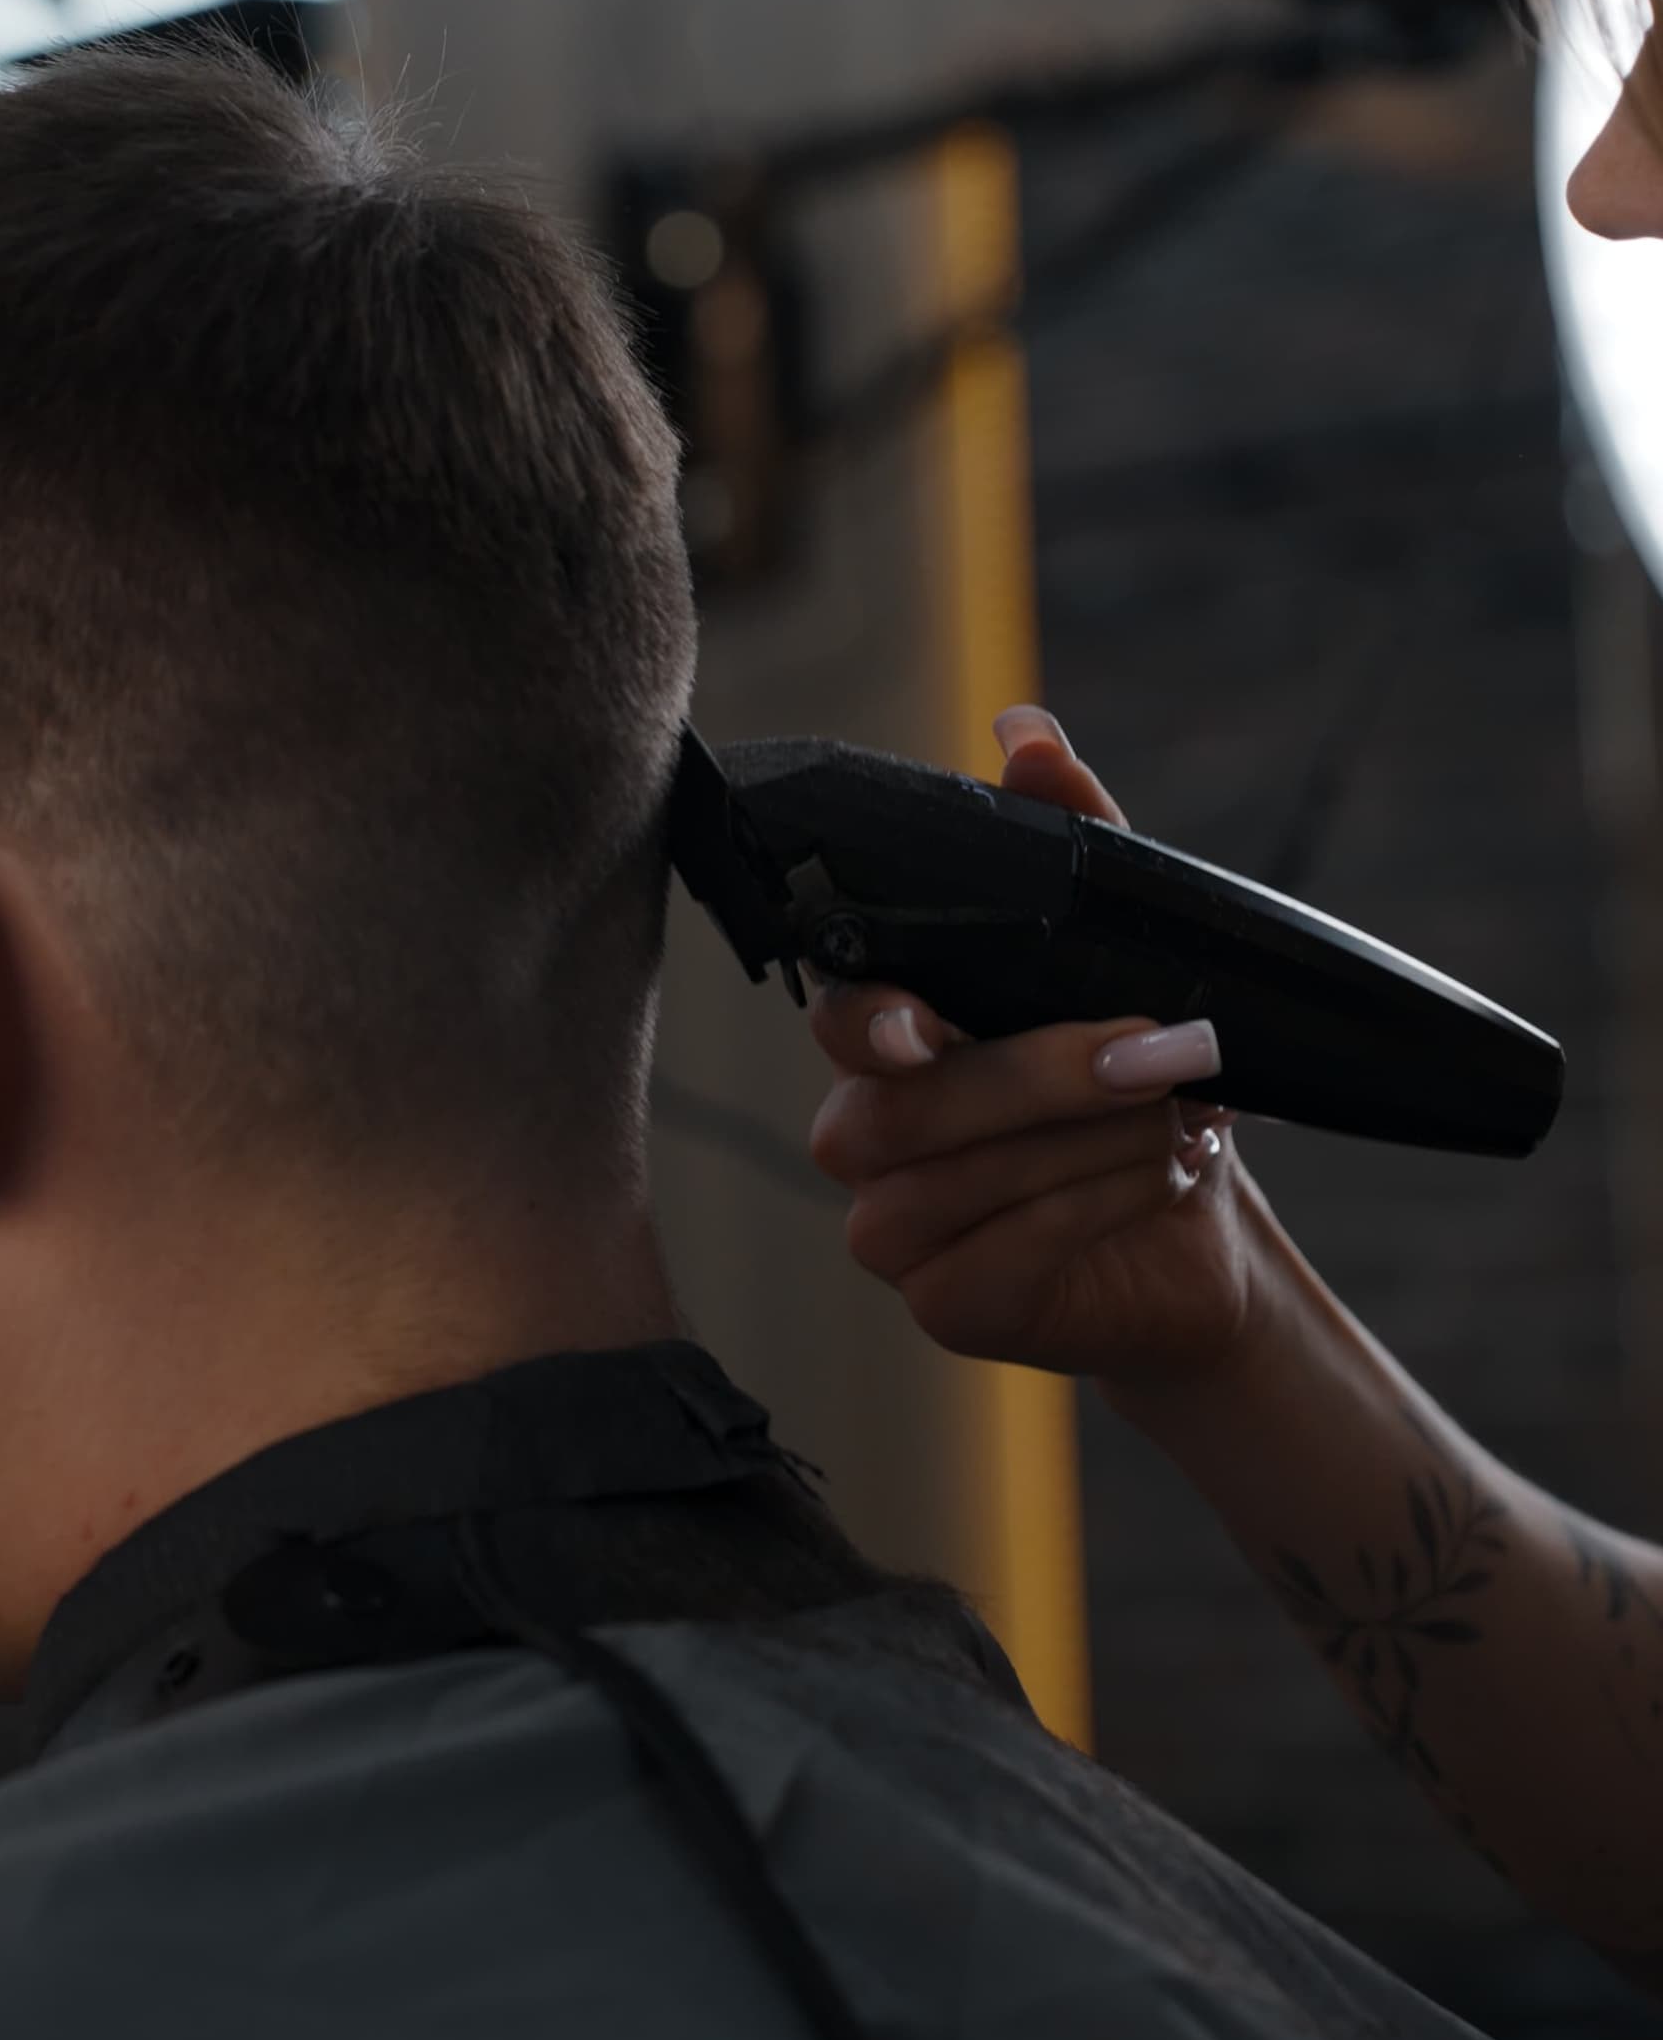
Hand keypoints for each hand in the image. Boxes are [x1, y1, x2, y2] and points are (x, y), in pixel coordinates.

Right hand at [806, 708, 1281, 1399]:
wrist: (1204, 1233)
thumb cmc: (1143, 1088)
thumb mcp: (1122, 951)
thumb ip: (1072, 838)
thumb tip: (1024, 731)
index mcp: (888, 1038)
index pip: (835, 1014)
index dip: (867, 1018)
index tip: (925, 1024)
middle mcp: (866, 1132)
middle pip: (897, 1109)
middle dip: (1039, 1078)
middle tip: (1159, 1052)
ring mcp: (895, 1230)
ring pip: (951, 1185)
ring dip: (1085, 1144)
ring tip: (1180, 1117)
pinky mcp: (948, 1308)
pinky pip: (999, 1259)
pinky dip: (1093, 1209)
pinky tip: (1160, 1179)